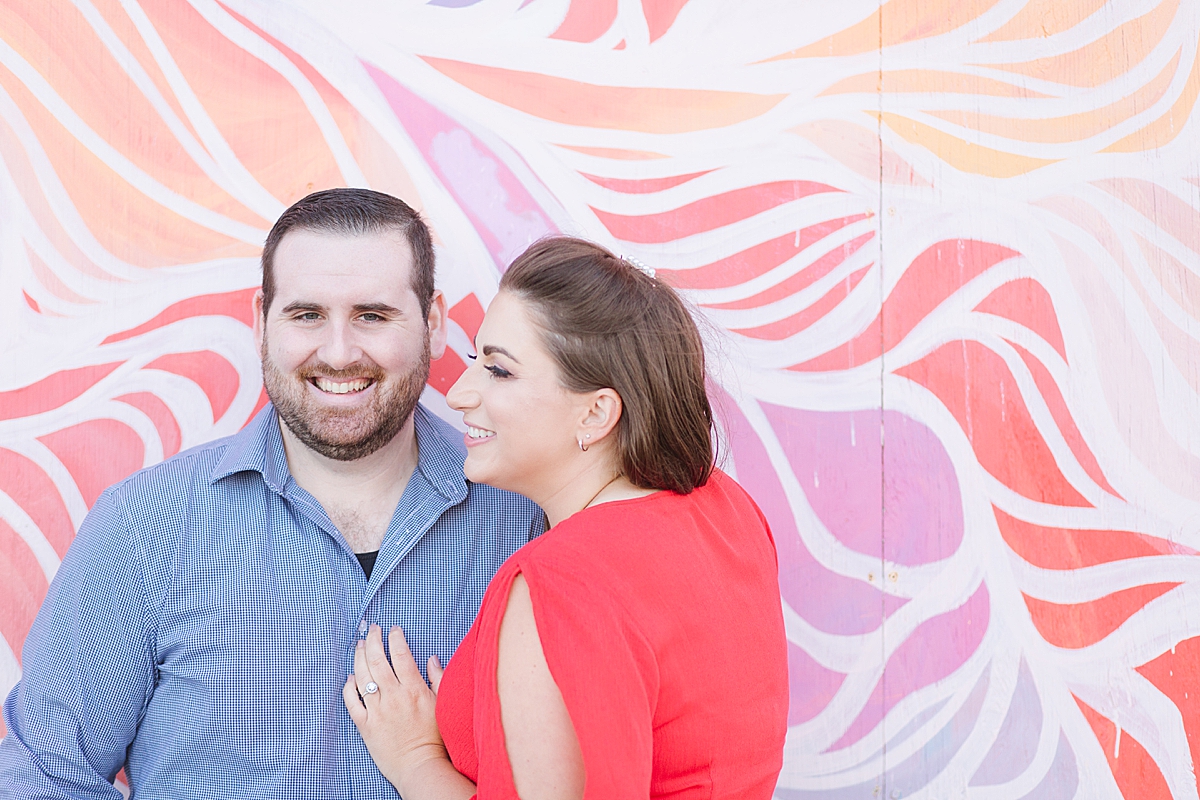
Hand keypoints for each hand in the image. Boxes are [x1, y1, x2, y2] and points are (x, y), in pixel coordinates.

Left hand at [343, 625, 447, 791]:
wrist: (420, 766)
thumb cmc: (435, 737)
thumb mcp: (443, 704)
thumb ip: (439, 678)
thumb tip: (432, 659)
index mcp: (414, 689)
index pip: (401, 655)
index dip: (395, 638)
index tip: (393, 630)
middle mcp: (393, 697)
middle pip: (378, 661)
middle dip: (374, 641)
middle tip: (373, 630)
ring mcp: (377, 711)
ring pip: (363, 677)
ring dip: (360, 658)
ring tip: (360, 646)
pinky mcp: (365, 726)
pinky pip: (352, 703)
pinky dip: (349, 687)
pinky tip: (351, 677)